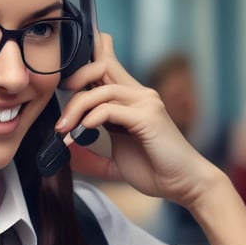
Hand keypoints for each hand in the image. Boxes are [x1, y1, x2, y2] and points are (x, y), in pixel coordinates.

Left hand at [56, 34, 218, 210]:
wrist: (184, 184)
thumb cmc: (155, 170)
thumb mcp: (115, 161)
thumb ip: (92, 156)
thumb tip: (67, 151)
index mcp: (132, 100)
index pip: (108, 65)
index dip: (86, 59)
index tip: (64, 80)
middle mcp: (140, 95)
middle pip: (102, 66)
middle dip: (74, 80)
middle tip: (61, 110)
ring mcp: (146, 103)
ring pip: (102, 89)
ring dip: (77, 108)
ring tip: (64, 129)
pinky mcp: (148, 118)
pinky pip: (111, 109)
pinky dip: (91, 119)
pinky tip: (81, 131)